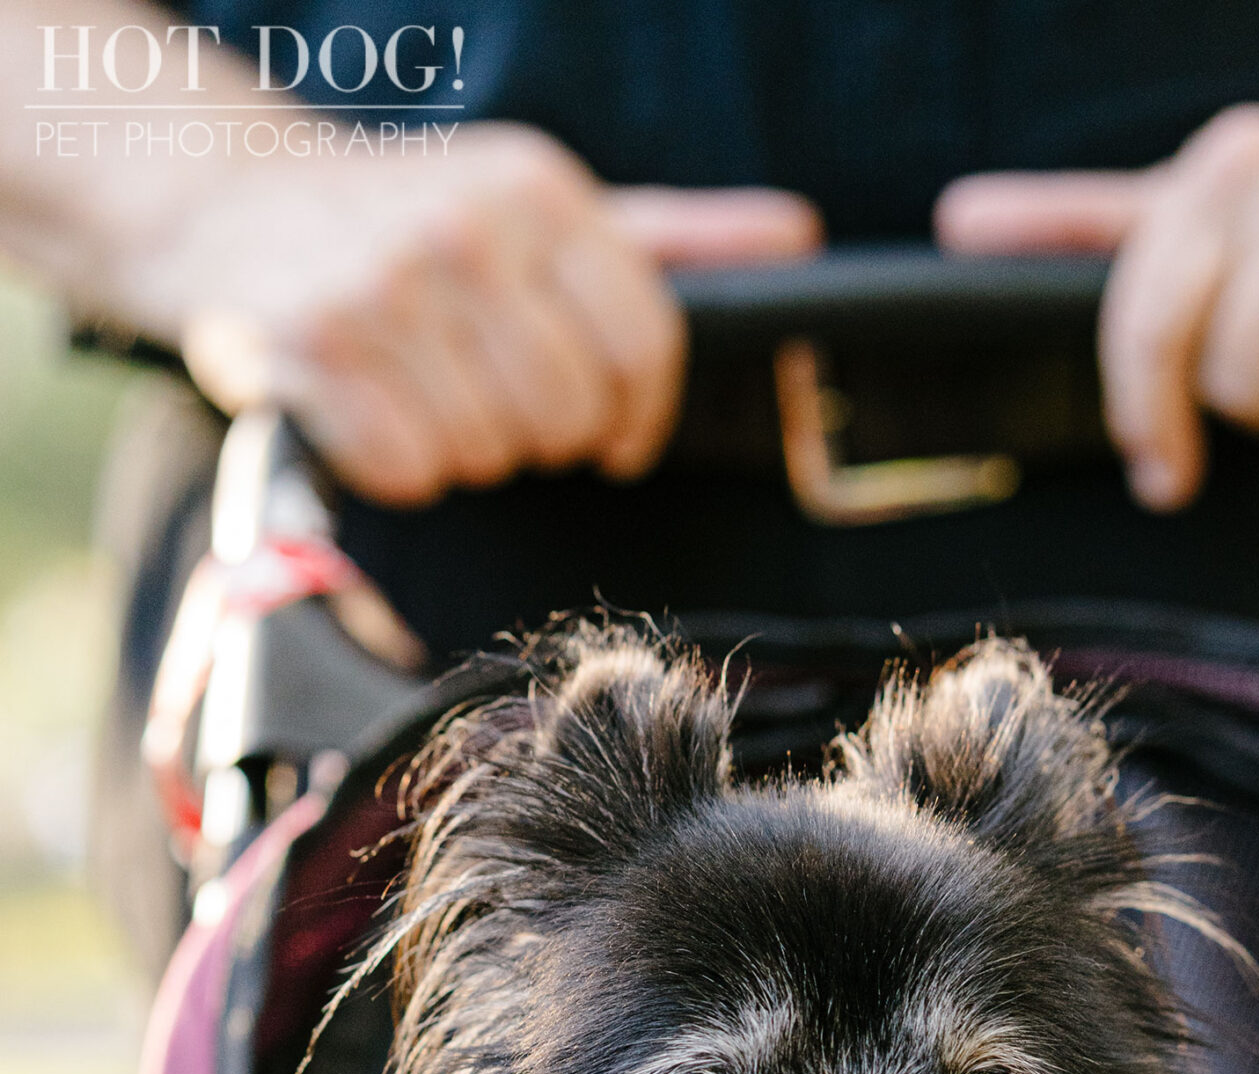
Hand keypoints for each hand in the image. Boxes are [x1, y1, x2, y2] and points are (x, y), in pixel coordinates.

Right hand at [119, 126, 820, 505]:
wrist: (236, 208)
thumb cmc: (413, 226)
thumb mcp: (546, 213)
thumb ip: (673, 240)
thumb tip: (798, 236)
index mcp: (541, 192)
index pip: (646, 347)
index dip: (639, 417)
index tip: (616, 436)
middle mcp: (467, 229)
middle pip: (568, 416)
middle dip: (539, 432)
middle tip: (491, 397)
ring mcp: (387, 287)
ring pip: (490, 452)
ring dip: (463, 449)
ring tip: (425, 392)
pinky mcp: (318, 348)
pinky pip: (410, 471)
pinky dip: (394, 466)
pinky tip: (373, 411)